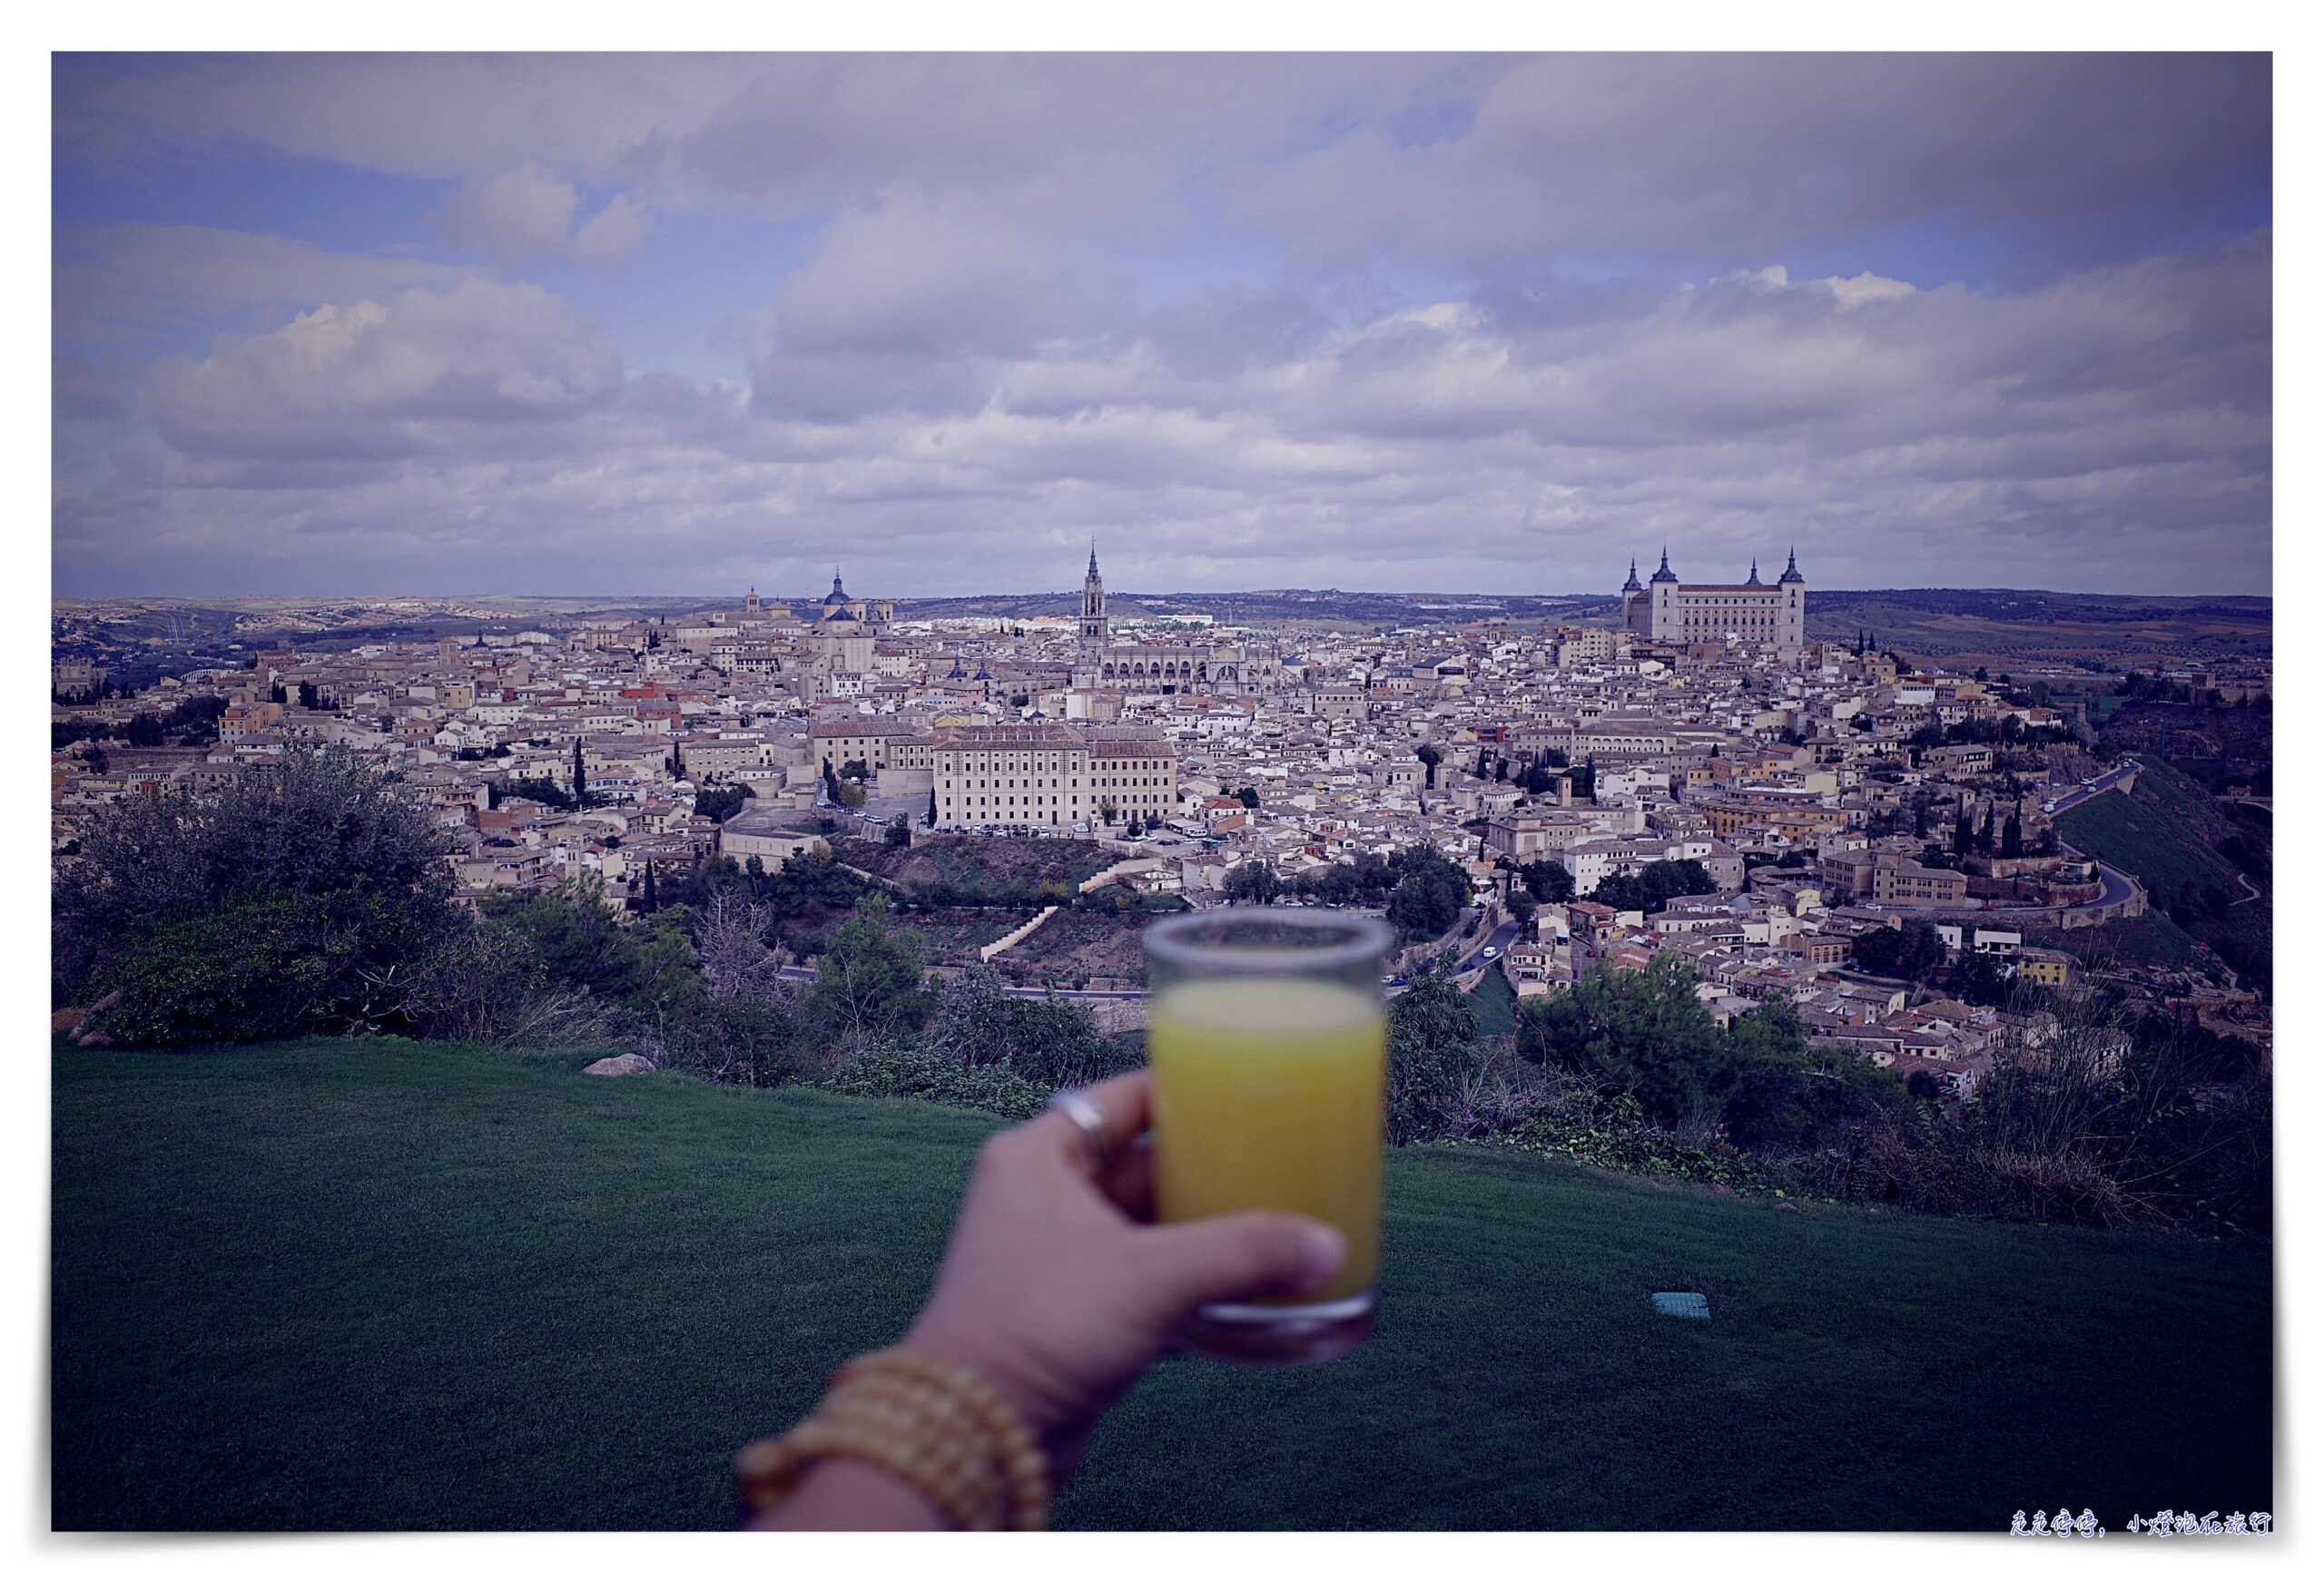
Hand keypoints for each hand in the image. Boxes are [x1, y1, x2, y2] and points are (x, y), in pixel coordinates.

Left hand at [902, 1069, 1346, 1474]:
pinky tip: (1246, 1290)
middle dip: (1209, 1173)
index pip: (1122, 1099)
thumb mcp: (1151, 1276)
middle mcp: (1043, 1198)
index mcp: (1038, 1157)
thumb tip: (1325, 1246)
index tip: (1246, 1095)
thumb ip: (1243, 1254)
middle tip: (1278, 1166)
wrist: (978, 1435)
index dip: (1185, 1094)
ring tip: (1277, 1226)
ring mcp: (1058, 1258)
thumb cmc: (1036, 1330)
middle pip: (1145, 1165)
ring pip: (1150, 1228)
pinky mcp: (1076, 1314)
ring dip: (1204, 1233)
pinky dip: (1190, 1283)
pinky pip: (1146, 1281)